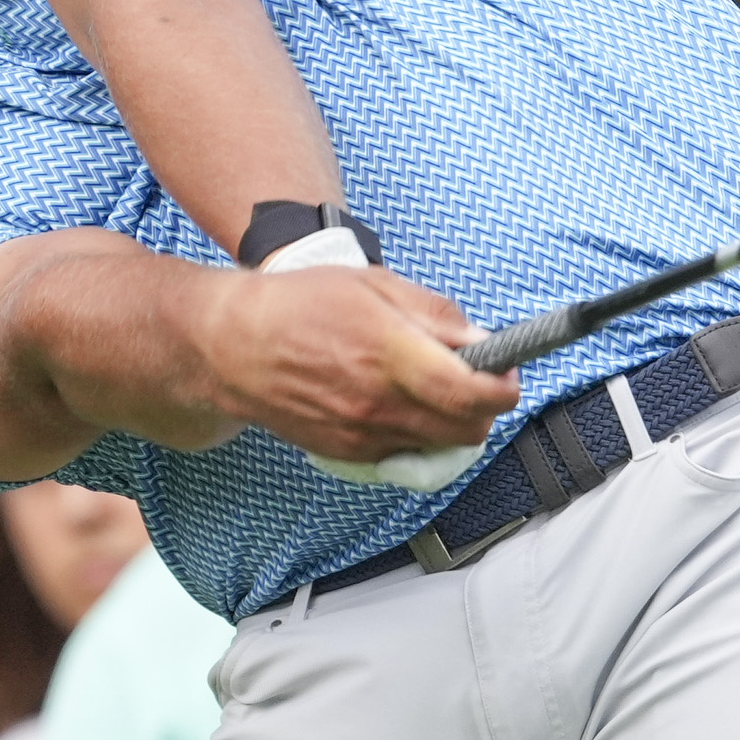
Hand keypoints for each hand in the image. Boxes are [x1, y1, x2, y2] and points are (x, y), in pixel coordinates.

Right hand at [186, 258, 510, 468]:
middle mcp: (380, 403)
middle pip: (468, 431)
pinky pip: (406, 453)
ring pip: (440, 446)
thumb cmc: (301, 305)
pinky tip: (398, 403)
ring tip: (433, 388)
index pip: (473, 393)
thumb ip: (436, 317)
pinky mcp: (349, 453)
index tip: (506, 371)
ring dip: (452, 423)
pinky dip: (418, 433)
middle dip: (484, 408)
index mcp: (391, 354)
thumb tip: (484, 343)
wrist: (233, 346)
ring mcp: (363, 435)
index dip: (504, 387)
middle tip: (476, 379)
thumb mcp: (375, 286)